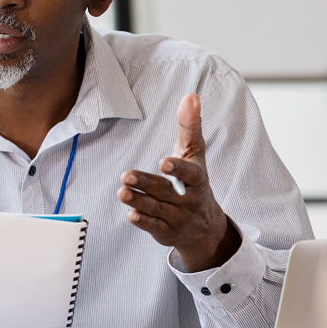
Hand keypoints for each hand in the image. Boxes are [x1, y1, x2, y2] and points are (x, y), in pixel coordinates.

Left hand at [117, 93, 241, 271]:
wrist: (205, 226)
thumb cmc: (195, 181)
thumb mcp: (195, 154)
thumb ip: (190, 126)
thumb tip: (190, 96)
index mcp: (197, 179)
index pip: (189, 174)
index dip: (177, 169)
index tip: (164, 162)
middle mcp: (189, 200)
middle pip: (165, 191)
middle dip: (146, 184)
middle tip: (126, 176)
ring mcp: (177, 217)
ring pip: (156, 209)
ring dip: (138, 201)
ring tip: (121, 192)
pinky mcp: (165, 231)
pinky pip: (154, 226)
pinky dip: (143, 221)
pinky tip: (130, 214)